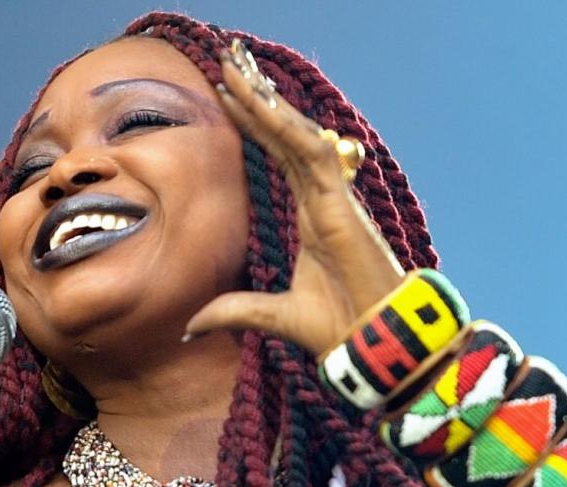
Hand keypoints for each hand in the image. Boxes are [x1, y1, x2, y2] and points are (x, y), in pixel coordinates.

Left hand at [185, 40, 404, 355]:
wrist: (376, 346)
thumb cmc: (339, 328)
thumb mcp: (271, 315)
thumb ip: (233, 311)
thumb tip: (190, 325)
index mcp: (311, 215)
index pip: (279, 156)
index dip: (255, 125)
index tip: (227, 96)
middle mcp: (322, 198)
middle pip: (286, 135)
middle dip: (257, 97)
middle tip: (229, 60)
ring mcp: (334, 199)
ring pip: (296, 136)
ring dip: (265, 102)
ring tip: (236, 70)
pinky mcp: (342, 206)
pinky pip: (313, 157)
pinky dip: (289, 128)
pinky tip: (263, 103)